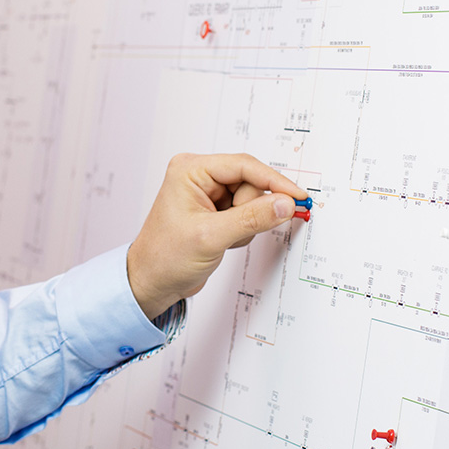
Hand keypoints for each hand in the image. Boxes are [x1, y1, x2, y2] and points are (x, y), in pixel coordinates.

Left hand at [125, 153, 306, 319]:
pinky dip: (243, 230)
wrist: (151, 283)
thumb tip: (285, 204)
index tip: (297, 197)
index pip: (244, 165)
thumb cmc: (164, 258)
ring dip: (246, 223)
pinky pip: (247, 213)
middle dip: (251, 211)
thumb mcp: (211, 237)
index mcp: (190, 170)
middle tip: (234, 231)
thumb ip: (252, 219)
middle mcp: (199, 176)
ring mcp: (208, 194)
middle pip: (250, 182)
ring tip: (222, 238)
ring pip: (252, 200)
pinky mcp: (216, 211)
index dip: (274, 182)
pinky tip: (223, 241)